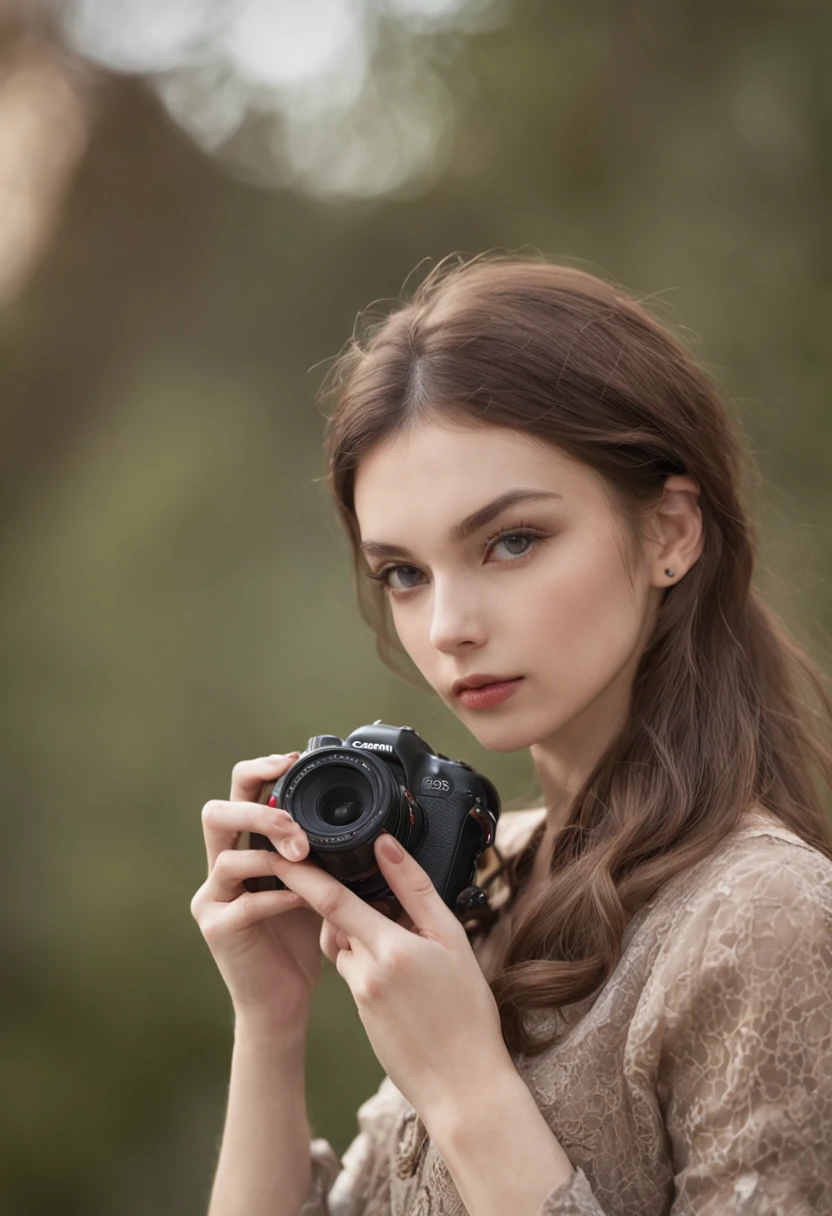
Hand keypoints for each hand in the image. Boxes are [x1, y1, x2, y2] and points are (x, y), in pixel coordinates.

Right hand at [190, 752, 322, 1037]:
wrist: (284, 1000)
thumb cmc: (301, 938)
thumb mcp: (315, 881)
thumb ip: (318, 848)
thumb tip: (354, 812)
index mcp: (244, 847)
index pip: (238, 793)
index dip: (260, 770)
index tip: (293, 759)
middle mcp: (220, 867)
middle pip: (217, 813)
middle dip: (258, 810)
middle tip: (295, 825)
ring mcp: (212, 897)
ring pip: (225, 856)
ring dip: (271, 854)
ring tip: (306, 859)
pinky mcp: (216, 928)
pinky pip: (244, 903)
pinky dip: (278, 895)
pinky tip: (303, 898)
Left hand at [268, 832, 514, 1121]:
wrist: (464, 1087)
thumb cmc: (468, 1011)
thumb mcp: (453, 940)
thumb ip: (416, 890)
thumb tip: (385, 846)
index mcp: (390, 948)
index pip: (333, 900)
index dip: (303, 875)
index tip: (282, 853)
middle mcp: (367, 971)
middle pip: (335, 920)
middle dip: (340, 901)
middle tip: (378, 894)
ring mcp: (361, 995)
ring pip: (346, 946)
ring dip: (361, 932)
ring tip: (408, 941)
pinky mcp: (361, 1013)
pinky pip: (356, 972)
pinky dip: (370, 960)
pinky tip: (405, 974)